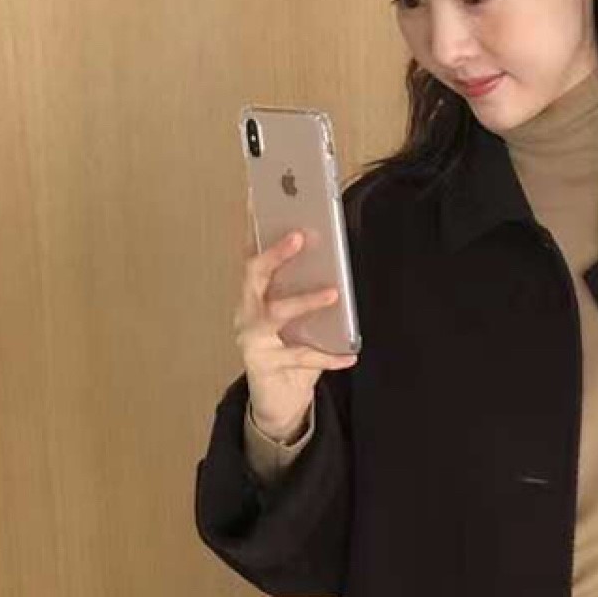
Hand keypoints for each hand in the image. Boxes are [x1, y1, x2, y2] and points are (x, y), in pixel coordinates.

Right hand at [236, 227, 357, 436]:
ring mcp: (252, 339)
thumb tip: (333, 262)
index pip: (252, 252)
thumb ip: (305, 292)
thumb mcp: (297, 318)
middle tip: (300, 236)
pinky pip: (300, 357)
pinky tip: (351, 355)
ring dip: (304, 300)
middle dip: (275, 254)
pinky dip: (328, 356)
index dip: (254, 225)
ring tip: (333, 293)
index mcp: (254, 294)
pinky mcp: (264, 365)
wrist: (277, 401)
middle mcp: (246, 312)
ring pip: (275, 313)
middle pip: (254, 274)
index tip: (259, 195)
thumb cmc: (289, 351)